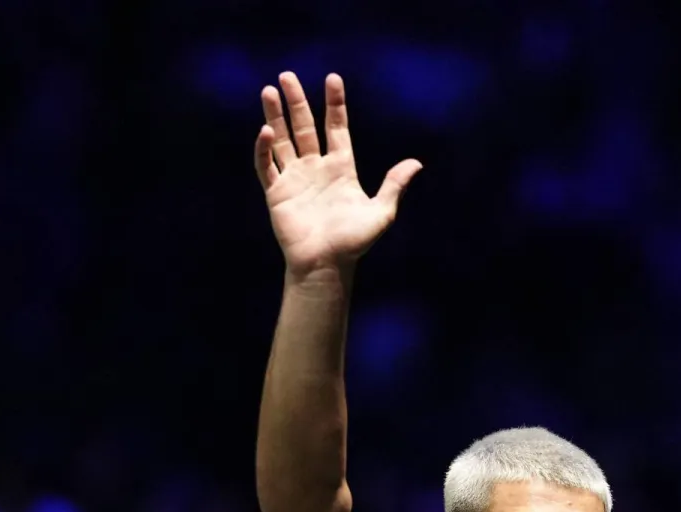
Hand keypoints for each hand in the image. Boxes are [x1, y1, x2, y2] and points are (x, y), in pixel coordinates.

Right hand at [254, 72, 421, 274]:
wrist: (326, 266)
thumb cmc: (354, 243)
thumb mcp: (381, 213)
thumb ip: (394, 186)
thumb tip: (416, 163)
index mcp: (341, 169)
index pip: (336, 128)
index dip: (334, 104)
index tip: (333, 79)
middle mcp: (316, 169)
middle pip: (305, 127)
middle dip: (297, 102)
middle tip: (288, 75)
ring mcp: (295, 179)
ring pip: (282, 140)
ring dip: (275, 117)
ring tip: (270, 91)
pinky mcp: (277, 193)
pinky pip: (267, 166)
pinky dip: (264, 149)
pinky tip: (265, 130)